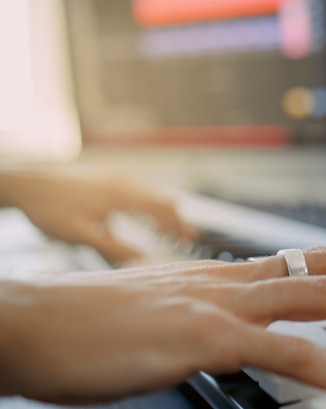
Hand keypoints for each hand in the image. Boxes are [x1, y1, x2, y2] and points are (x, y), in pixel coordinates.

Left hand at [0, 168, 197, 264]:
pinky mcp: (108, 176)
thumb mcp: (82, 235)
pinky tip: (143, 218)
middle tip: (185, 239)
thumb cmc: (50, 209)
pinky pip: (138, 190)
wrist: (25, 183)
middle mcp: (123, 182)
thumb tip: (141, 259)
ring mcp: (116, 176)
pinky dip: (149, 204)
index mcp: (121, 196)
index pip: (163, 209)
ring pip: (151, 193)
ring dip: (162, 212)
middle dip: (176, 219)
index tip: (189, 240)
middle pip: (162, 199)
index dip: (179, 225)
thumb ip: (114, 247)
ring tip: (165, 232)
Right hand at [1, 247, 325, 403]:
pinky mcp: (195, 339)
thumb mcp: (166, 306)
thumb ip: (209, 312)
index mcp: (220, 275)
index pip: (301, 258)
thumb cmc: (94, 321)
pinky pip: (271, 346)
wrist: (38, 321)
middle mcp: (226, 280)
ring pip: (310, 296)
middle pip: (321, 265)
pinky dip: (317, 363)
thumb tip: (241, 327)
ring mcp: (214, 306)